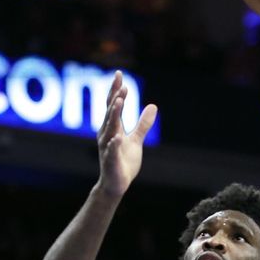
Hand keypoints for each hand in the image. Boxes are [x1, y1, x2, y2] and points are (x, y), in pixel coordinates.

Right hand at [96, 71, 157, 196]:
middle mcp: (107, 135)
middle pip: (110, 114)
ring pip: (110, 129)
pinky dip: (114, 144)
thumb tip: (153, 106)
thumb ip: (143, 124)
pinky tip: (117, 137)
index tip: (119, 74)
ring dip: (113, 116)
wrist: (116, 184)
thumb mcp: (136, 140)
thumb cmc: (123, 161)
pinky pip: (112, 151)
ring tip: (118, 102)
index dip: (115, 90)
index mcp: (112, 129)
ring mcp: (107, 148)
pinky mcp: (111, 161)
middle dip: (114, 99)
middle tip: (120, 84)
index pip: (112, 106)